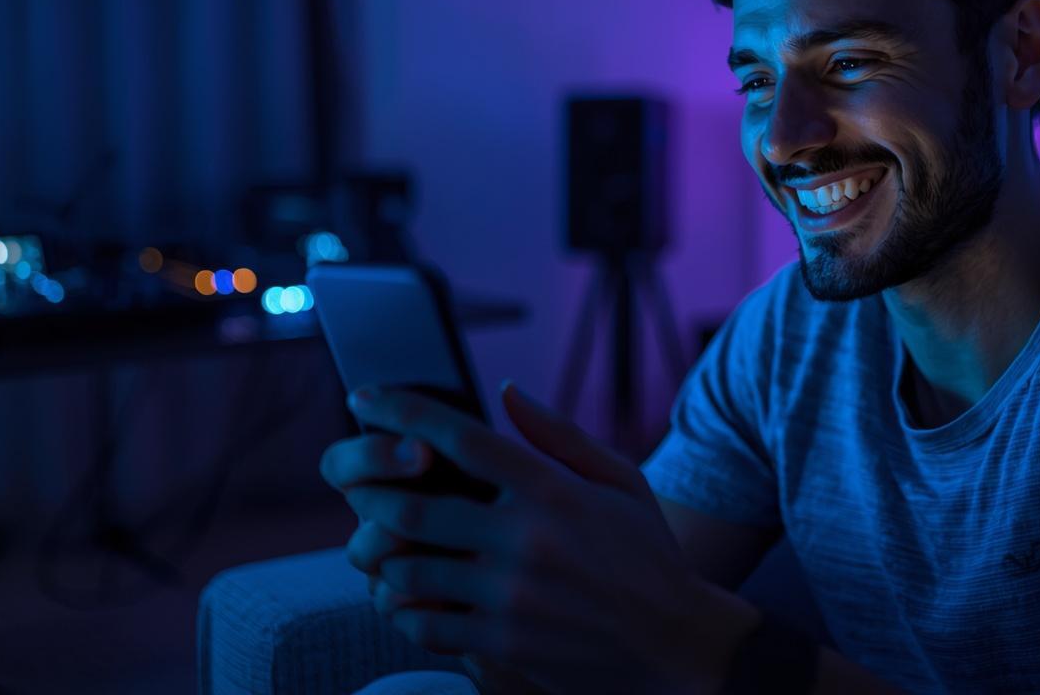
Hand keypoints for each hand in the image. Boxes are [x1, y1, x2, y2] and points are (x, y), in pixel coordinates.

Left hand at [324, 381, 749, 694]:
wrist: (678, 647)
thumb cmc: (649, 556)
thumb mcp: (622, 481)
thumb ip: (560, 435)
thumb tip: (507, 392)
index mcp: (553, 490)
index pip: (462, 439)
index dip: (403, 411)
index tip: (365, 396)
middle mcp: (527, 539)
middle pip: (413, 506)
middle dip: (372, 493)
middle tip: (361, 488)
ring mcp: (512, 596)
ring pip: (407, 569)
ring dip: (385, 556)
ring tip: (386, 546)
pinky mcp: (503, 643)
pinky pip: (424, 624)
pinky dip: (405, 608)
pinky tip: (413, 596)